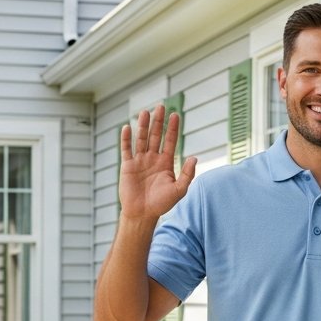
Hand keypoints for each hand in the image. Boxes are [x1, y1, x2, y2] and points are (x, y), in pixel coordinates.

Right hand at [118, 104, 197, 222]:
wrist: (142, 214)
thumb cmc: (161, 204)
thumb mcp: (179, 190)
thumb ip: (187, 174)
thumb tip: (194, 157)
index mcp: (165, 163)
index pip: (170, 141)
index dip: (173, 128)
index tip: (175, 115)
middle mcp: (153, 159)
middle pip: (156, 136)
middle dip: (158, 122)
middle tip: (160, 106)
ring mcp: (140, 161)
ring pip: (142, 139)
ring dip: (143, 126)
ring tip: (145, 112)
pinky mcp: (127, 166)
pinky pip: (126, 150)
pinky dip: (126, 139)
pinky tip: (127, 127)